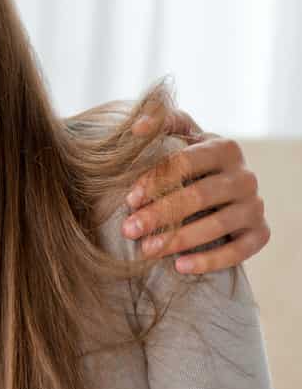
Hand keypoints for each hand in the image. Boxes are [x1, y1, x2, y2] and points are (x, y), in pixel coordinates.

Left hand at [122, 108, 268, 273]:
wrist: (219, 187)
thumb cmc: (189, 159)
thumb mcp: (178, 136)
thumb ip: (160, 122)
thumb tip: (136, 127)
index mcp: (224, 147)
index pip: (186, 162)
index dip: (155, 181)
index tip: (128, 199)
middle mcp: (245, 176)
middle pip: (199, 196)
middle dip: (160, 214)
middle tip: (129, 229)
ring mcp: (255, 205)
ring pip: (218, 225)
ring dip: (179, 239)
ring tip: (147, 249)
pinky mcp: (261, 233)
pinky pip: (239, 252)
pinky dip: (210, 261)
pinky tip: (180, 266)